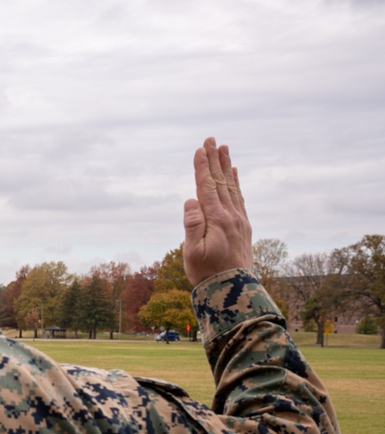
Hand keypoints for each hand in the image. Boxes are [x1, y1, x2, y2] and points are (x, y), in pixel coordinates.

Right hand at [183, 138, 252, 285]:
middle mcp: (231, 216)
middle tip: (212, 139)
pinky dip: (236, 183)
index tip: (200, 149)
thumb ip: (192, 225)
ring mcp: (240, 221)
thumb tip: (191, 200)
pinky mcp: (244, 227)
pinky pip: (240, 198)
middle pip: (221, 182)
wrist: (233, 292)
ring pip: (232, 187)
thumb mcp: (192, 253)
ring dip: (227, 167)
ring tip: (225, 149)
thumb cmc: (207, 274)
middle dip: (215, 160)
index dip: (202, 168)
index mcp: (217, 220)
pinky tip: (234, 175)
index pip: (207, 187)